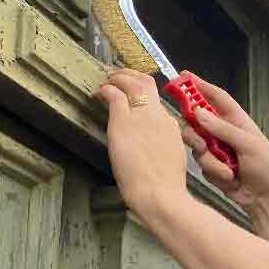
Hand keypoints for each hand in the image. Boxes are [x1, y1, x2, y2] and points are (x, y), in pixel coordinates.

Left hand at [95, 70, 186, 222]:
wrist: (160, 194)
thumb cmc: (164, 185)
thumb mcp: (170, 158)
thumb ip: (161, 143)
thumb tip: (151, 143)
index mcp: (169, 125)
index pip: (155, 101)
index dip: (141, 94)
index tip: (132, 94)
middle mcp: (157, 115)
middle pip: (146, 82)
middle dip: (130, 75)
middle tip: (117, 76)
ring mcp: (141, 116)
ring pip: (131, 82)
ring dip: (117, 77)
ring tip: (106, 80)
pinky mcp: (123, 121)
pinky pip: (113, 94)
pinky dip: (105, 89)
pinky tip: (98, 93)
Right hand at [176, 73, 268, 248]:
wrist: (264, 199)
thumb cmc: (264, 168)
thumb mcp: (248, 145)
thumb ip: (223, 129)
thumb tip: (199, 113)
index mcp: (237, 121)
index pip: (216, 98)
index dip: (200, 86)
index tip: (183, 76)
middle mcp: (224, 131)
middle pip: (198, 120)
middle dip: (197, 130)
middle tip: (201, 141)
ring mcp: (216, 148)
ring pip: (196, 143)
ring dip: (210, 158)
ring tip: (226, 168)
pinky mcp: (211, 165)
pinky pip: (201, 162)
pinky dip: (213, 170)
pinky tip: (228, 178)